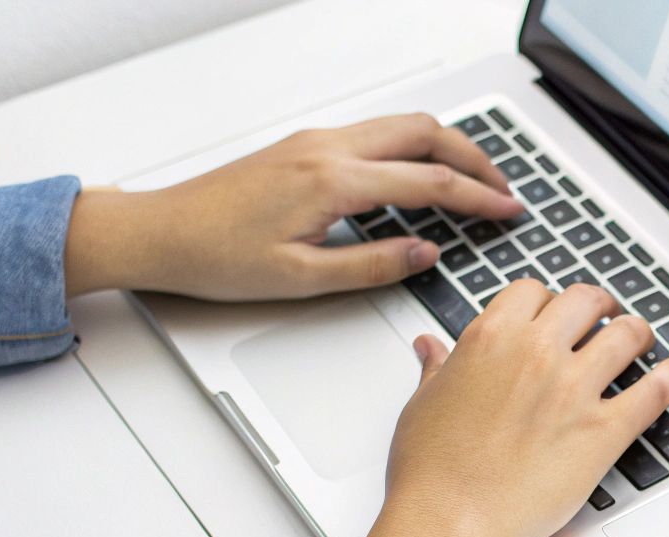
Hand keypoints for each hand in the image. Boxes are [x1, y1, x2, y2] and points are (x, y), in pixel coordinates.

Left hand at [64, 114, 522, 299]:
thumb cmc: (215, 256)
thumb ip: (373, 265)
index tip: (508, 211)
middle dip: (474, 159)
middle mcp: (326, 148)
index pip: (428, 184)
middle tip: (504, 189)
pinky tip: (422, 178)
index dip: (478, 199)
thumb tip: (425, 253)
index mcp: (331, 180)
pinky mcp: (305, 146)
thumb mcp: (302, 279)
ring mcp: (315, 141)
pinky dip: (414, 150)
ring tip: (474, 181)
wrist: (159, 232)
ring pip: (402, 126)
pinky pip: (376, 135)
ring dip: (446, 149)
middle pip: (424, 133)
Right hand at [359, 281, 668, 536]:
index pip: (533, 292)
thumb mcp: (423, 404)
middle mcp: (536, 353)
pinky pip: (653, 392)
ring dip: (638, 333)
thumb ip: (439, 369)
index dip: (549, 300)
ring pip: (626, 335)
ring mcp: (574, 389)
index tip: (555, 312)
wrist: (452, 520)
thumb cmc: (433, 471)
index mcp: (491, 338)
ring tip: (641, 339)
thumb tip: (432, 347)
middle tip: (606, 315)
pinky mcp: (604, 430)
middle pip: (586, 301)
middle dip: (599, 305)